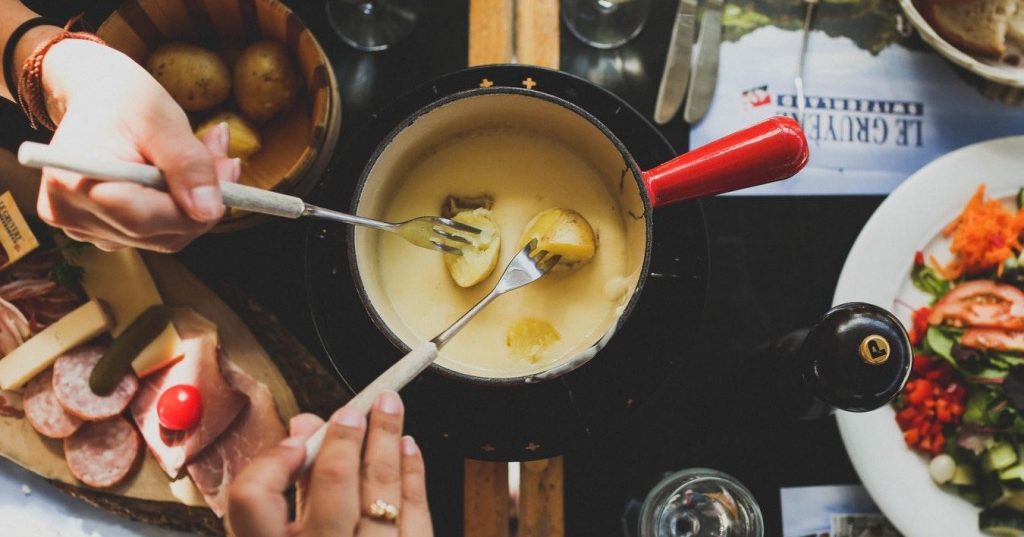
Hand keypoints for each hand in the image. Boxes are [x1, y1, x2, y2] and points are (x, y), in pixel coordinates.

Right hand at [35, 39, 237, 251]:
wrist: (96, 96)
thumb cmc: (123, 99)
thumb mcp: (161, 120)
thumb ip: (188, 165)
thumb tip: (209, 211)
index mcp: (74, 183)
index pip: (146, 220)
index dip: (196, 205)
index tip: (229, 168)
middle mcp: (72, 215)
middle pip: (160, 234)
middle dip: (202, 201)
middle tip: (225, 158)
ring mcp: (84, 229)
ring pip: (165, 237)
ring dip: (195, 203)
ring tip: (206, 156)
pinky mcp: (101, 231)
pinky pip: (156, 233)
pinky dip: (179, 208)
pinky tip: (184, 176)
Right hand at [227, 391, 433, 536]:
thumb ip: (287, 491)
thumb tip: (304, 428)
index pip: (253, 498)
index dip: (273, 461)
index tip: (294, 440)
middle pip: (332, 486)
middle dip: (348, 437)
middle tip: (357, 407)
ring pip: (382, 494)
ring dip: (388, 443)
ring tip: (392, 410)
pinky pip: (417, 516)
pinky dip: (413, 477)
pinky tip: (408, 449)